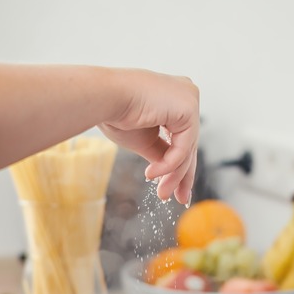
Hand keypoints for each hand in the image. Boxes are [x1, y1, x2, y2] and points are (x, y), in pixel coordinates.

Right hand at [99, 69, 199, 203]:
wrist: (104, 97)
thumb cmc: (115, 113)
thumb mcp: (143, 140)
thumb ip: (161, 153)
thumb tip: (171, 173)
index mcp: (174, 97)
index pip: (183, 137)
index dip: (179, 164)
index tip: (174, 188)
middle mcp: (186, 94)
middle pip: (188, 144)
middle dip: (182, 175)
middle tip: (179, 199)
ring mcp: (189, 99)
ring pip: (187, 149)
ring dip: (173, 175)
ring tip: (161, 193)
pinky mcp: (189, 108)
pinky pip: (183, 147)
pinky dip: (169, 165)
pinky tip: (151, 174)